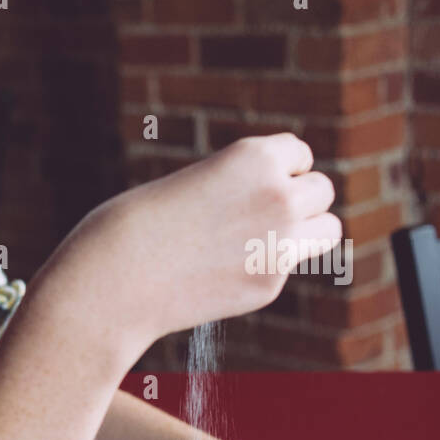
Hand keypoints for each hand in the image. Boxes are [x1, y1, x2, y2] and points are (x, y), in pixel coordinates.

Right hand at [37, 133, 341, 357]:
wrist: (111, 282)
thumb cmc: (137, 227)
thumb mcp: (195, 185)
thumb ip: (243, 189)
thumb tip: (292, 219)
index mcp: (255, 157)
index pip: (299, 153)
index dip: (275, 169)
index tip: (246, 187)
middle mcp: (278, 196)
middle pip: (322, 190)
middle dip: (296, 201)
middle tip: (254, 218)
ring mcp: (279, 244)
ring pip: (329, 230)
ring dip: (305, 233)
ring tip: (260, 242)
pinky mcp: (269, 286)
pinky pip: (285, 270)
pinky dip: (262, 271)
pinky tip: (217, 276)